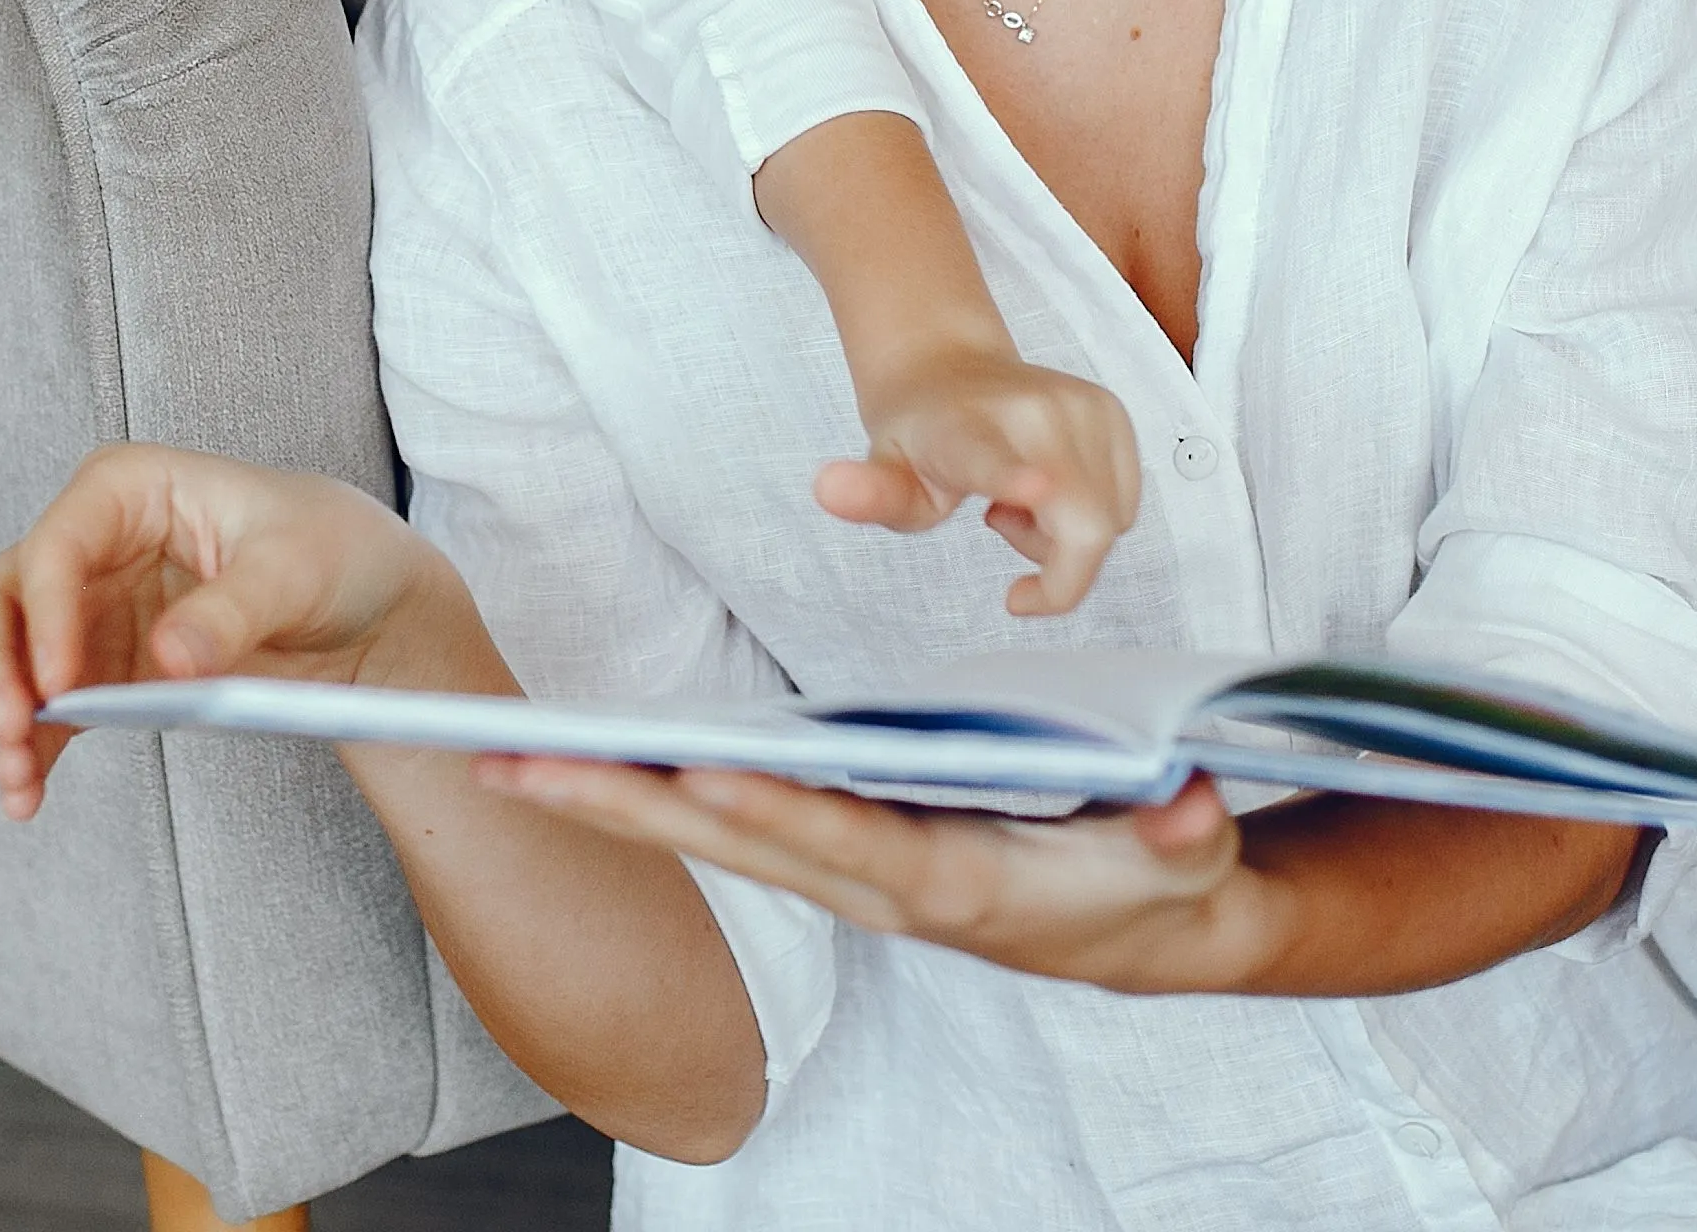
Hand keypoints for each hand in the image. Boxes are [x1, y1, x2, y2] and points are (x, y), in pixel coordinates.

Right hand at [0, 442, 455, 821]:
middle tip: (10, 735)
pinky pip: (40, 707)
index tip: (58, 685)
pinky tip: (29, 793)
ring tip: (18, 783)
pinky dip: (28, 748)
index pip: (55, 547)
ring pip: (3, 659)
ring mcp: (87, 607)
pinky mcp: (98, 665)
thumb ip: (232, 611)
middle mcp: (91, 543)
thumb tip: (169, 658)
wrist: (363, 603)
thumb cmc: (332, 551)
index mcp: (128, 488)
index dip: (44, 617)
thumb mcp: (296, 570)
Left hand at [480, 759, 1268, 995]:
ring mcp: (850, 874)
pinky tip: (598, 769)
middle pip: (734, 840)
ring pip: (714, 836)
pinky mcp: (844, 855)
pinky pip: (735, 826)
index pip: (838, 839)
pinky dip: (661, 798)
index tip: (686, 778)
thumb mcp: (1186, 858)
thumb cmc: (1157, 883)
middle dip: (624, 805)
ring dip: (613, 802)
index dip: (763, 812)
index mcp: (947, 881)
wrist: (1145, 933)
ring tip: (510, 763)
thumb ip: (1181, 833)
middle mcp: (876, 885)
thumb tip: (1183, 801)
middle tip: (513, 767)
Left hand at [817, 345, 1141, 616]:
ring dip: (1068, 538)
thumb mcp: (887, 474)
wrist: (945, 365)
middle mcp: (1034, 413)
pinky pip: (1124, 505)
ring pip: (1109, 523)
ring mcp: (1082, 407)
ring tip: (1015, 501)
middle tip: (998, 527)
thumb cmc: (918, 438)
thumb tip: (826, 488)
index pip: (989, 459)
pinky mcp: (1112, 412)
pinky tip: (1045, 487)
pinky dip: (1092, 515)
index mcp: (966, 433)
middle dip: (1057, 568)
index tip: (1033, 490)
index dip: (1013, 480)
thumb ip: (868, 494)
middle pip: (1084, 526)